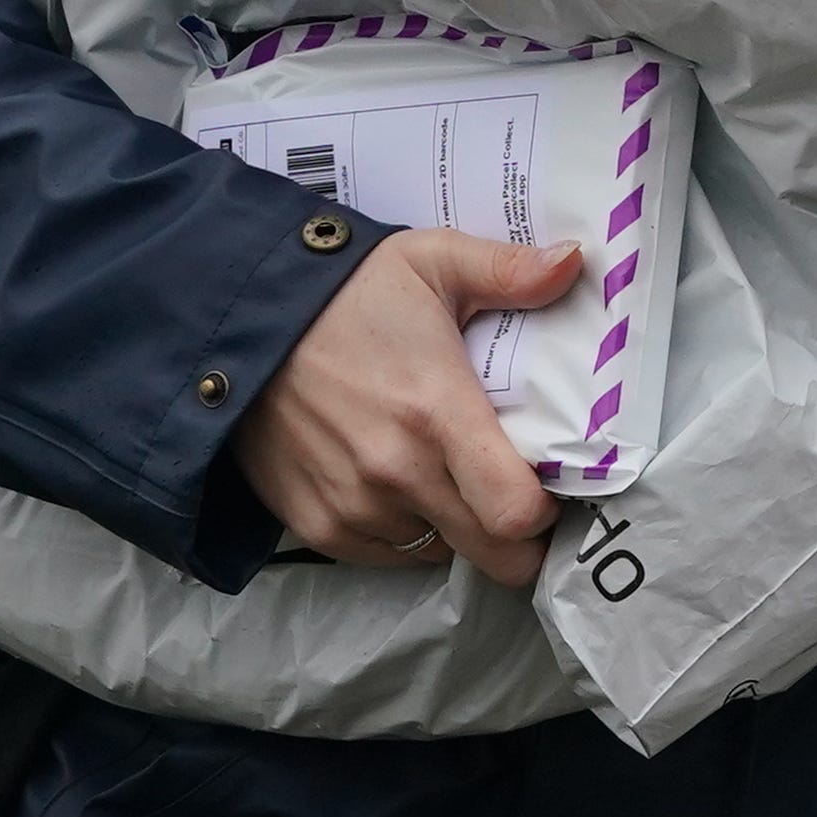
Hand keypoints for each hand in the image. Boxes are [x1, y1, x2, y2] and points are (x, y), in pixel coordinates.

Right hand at [234, 229, 582, 582]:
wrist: (242, 318)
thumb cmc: (347, 290)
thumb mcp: (431, 260)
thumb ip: (508, 271)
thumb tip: (574, 261)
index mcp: (437, 411)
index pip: (514, 512)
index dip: (546, 513)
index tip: (549, 488)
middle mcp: (397, 472)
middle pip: (491, 556)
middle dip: (517, 538)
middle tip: (513, 495)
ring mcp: (353, 505)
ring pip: (439, 552)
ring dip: (454, 526)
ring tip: (444, 471)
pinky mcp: (315, 525)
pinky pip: (386, 555)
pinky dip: (403, 531)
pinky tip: (398, 482)